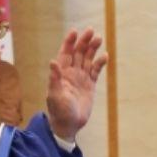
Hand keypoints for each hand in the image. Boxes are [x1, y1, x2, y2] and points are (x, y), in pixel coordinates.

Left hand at [46, 28, 108, 142]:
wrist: (69, 125)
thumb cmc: (59, 111)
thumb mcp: (55, 95)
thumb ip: (55, 79)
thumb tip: (52, 62)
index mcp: (61, 72)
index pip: (65, 53)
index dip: (69, 42)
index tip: (75, 32)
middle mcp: (71, 72)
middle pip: (78, 52)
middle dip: (84, 41)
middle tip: (91, 31)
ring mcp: (81, 78)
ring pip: (87, 59)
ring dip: (92, 49)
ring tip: (99, 39)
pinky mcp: (90, 85)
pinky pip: (95, 71)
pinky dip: (100, 63)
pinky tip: (104, 56)